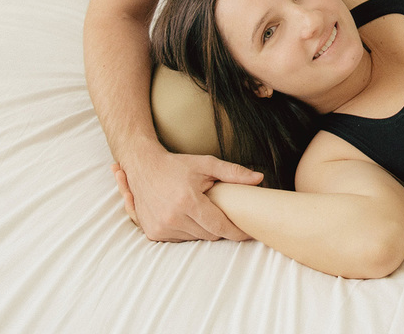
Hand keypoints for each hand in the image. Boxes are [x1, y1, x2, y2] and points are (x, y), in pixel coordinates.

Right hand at [111, 149, 262, 241]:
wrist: (143, 167)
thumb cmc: (177, 165)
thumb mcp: (207, 164)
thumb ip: (234, 173)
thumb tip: (259, 178)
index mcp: (188, 201)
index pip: (220, 227)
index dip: (237, 232)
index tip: (250, 232)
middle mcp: (173, 218)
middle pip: (209, 234)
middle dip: (221, 228)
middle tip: (227, 217)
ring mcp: (161, 227)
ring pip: (195, 238)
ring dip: (203, 229)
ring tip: (203, 212)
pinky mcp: (153, 233)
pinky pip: (180, 239)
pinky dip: (188, 231)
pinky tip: (187, 216)